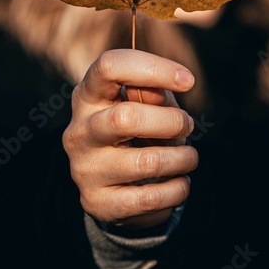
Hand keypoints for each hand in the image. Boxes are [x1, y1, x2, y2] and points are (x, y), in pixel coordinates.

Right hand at [62, 49, 197, 230]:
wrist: (112, 187)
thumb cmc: (135, 133)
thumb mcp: (143, 106)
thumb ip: (154, 92)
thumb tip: (164, 88)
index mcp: (88, 97)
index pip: (109, 66)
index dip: (154, 68)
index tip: (188, 81)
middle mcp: (80, 131)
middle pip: (126, 117)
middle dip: (172, 121)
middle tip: (187, 127)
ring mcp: (85, 169)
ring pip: (147, 162)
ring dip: (183, 159)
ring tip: (188, 158)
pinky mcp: (98, 202)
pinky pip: (151, 198)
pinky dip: (178, 189)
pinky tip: (179, 183)